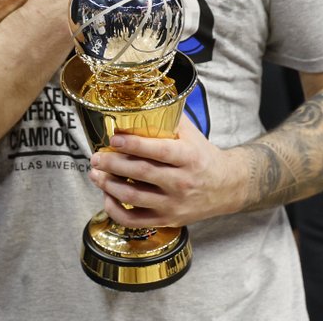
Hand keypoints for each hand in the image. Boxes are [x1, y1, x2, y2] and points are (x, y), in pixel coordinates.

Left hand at [88, 114, 244, 227]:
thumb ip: (169, 119)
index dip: (133, 144)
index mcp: (188, 157)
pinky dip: (116, 210)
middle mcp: (181, 182)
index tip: (113, 137)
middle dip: (112, 163)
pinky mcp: (168, 220)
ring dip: (109, 185)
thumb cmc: (204, 157)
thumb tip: (140, 101)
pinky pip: (135, 220)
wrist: (227, 187)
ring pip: (134, 197)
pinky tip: (107, 197)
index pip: (158, 150)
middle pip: (141, 173)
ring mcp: (174, 204)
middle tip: (95, 156)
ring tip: (95, 174)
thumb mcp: (192, 134)